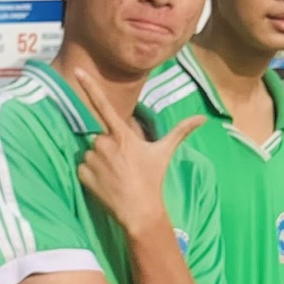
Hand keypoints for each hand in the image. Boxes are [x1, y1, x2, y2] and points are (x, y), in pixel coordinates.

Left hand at [70, 70, 202, 237]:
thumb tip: (204, 119)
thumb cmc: (153, 180)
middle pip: (100, 136)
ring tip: (115, 175)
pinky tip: (105, 183)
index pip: (103, 106)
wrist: (139, 211)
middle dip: (108, 146)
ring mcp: (93, 160)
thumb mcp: (165, 152)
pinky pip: (83, 167)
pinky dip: (91, 173)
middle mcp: (104, 144)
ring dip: (99, 160)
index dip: (90, 87)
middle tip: (122, 164)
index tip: (78, 72)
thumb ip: (181, 131)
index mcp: (123, 135)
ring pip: (90, 152)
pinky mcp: (83, 174)